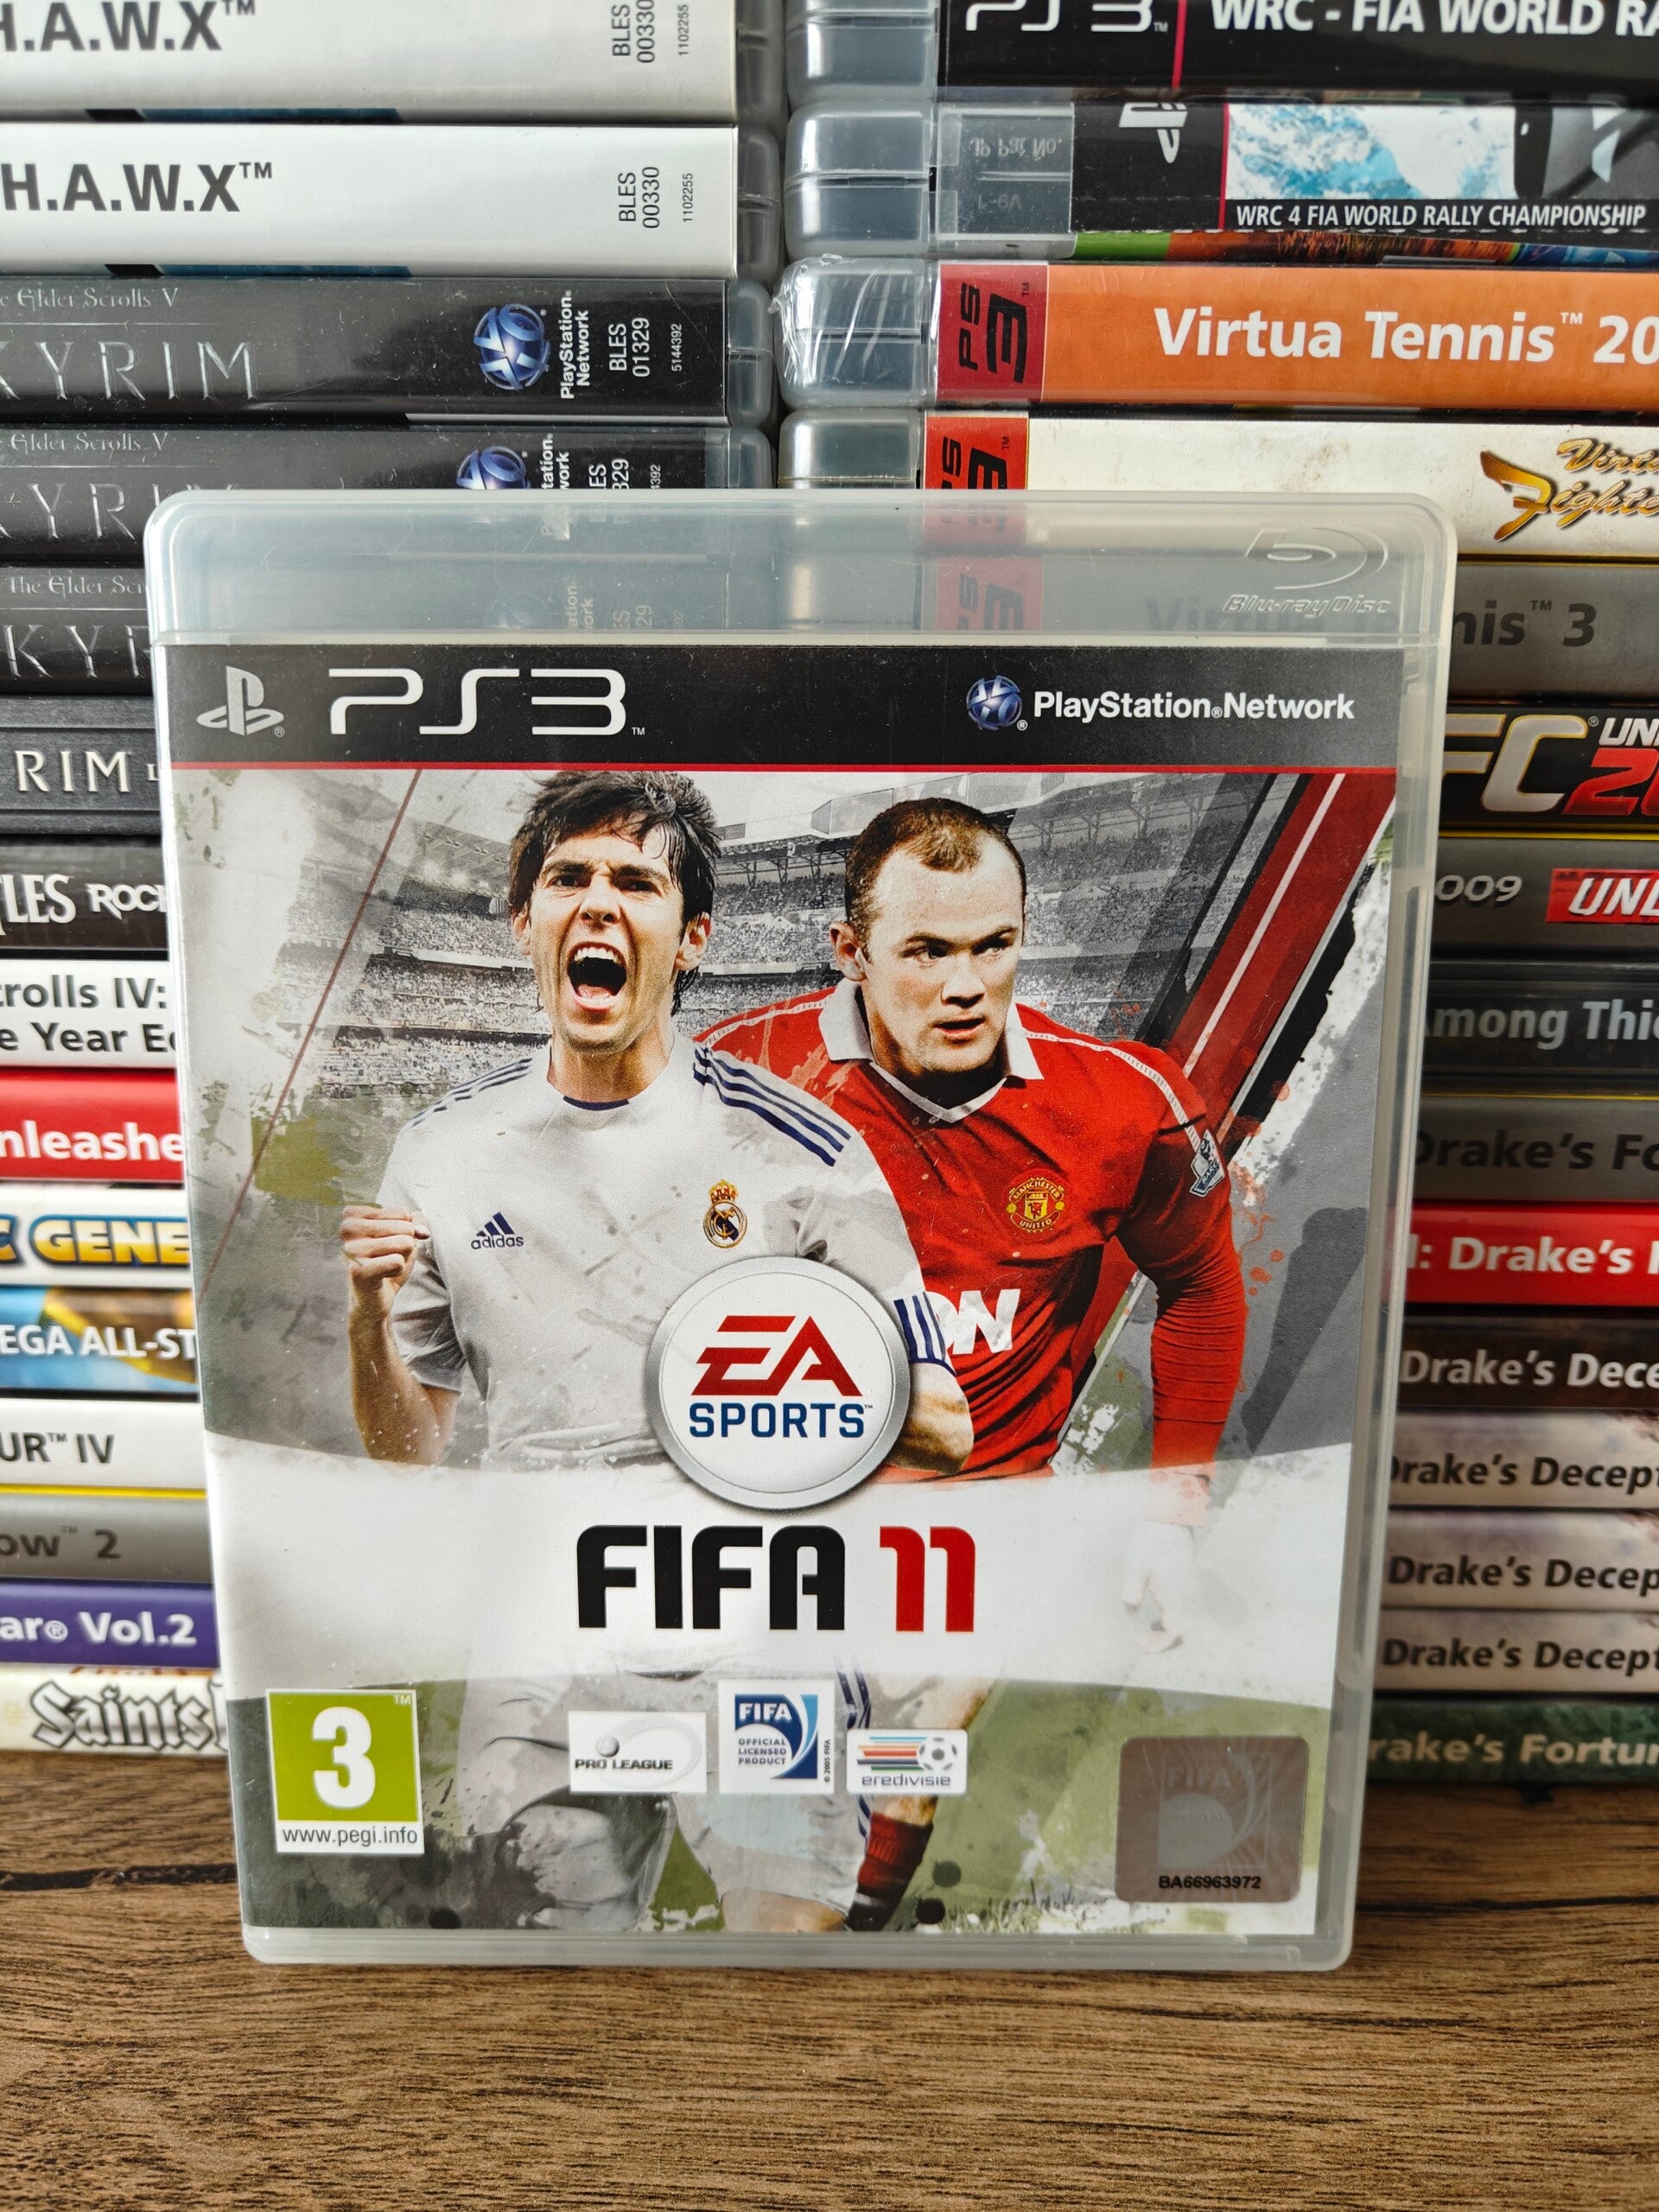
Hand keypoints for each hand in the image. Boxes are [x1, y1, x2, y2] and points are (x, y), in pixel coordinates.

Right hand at [340, 1205, 429, 1321]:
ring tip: (384, 1265)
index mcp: (354, 1215)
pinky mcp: (357, 1270)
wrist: (373, 1296)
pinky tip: (382, 1275)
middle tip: (387, 1257)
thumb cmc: (387, 1260)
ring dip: (402, 1258)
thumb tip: (423, 1232)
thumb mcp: (405, 1234)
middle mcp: (347, 1228)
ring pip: (404, 1243)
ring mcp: (351, 1249)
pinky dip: (397, 1270)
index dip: (405, 1230)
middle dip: (405, 1245)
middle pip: (406, 1228)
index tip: (387, 1242)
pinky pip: (398, 1262)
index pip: (403, 1213)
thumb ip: (418, 1222)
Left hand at [1121, 1470, 1210, 1654]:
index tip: (1142, 1644)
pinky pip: (1184, 1606)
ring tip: (1147, 1627)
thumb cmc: (1151, 1539)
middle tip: (1143, 1639)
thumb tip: (1130, 1608)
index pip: (1174, 1630)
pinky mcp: (1187, 1578)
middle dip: (1164, 1639)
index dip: (1160, 1642)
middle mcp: (1186, 1594)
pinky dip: (1172, 1615)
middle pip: (1182, 1628)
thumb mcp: (1135, 1563)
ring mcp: (1189, 1586)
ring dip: (1168, 1628)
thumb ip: (1132, 1588)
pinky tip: (1157, 1608)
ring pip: (1185, 1617)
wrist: (1171, 1517)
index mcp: (1175, 1594)